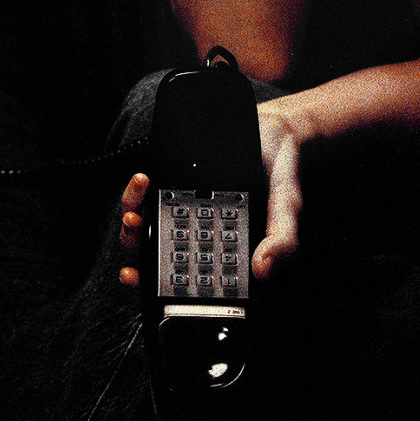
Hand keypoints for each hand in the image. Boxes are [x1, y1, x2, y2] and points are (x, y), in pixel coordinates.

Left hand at [116, 108, 303, 290]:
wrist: (273, 131)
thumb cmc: (280, 177)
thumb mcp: (288, 209)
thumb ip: (283, 240)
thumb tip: (264, 270)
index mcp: (221, 254)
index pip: (184, 282)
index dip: (154, 289)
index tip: (137, 280)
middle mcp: (197, 236)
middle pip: (154, 257)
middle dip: (134, 252)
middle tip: (134, 239)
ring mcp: (182, 211)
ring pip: (145, 228)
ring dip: (131, 223)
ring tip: (134, 212)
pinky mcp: (174, 185)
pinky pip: (147, 195)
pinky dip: (138, 191)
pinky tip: (144, 180)